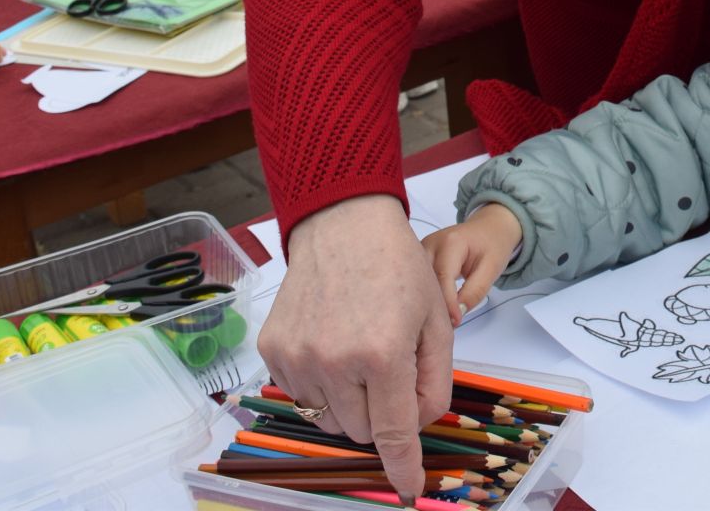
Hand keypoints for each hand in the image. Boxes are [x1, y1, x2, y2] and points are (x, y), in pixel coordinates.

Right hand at [259, 195, 453, 507]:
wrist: (343, 225)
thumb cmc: (396, 267)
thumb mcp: (436, 320)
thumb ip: (434, 381)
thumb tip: (417, 427)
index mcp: (382, 354)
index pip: (393, 433)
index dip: (403, 467)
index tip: (408, 490)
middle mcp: (335, 361)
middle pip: (362, 430)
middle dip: (381, 414)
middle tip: (389, 371)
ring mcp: (298, 357)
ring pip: (330, 418)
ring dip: (350, 402)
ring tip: (360, 353)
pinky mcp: (273, 351)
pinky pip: (300, 395)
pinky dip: (321, 384)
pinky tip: (332, 345)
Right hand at [422, 203, 523, 325]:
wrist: (490, 228)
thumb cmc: (493, 245)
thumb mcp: (491, 269)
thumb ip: (474, 292)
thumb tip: (455, 315)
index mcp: (451, 242)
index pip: (442, 277)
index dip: (447, 303)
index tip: (454, 323)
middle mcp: (431, 243)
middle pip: (424, 279)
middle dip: (432, 304)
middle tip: (443, 327)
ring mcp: (422, 249)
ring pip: (418, 281)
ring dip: (426, 300)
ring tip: (436, 321)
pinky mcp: (420, 257)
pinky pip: (419, 279)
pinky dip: (425, 294)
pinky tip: (433, 309)